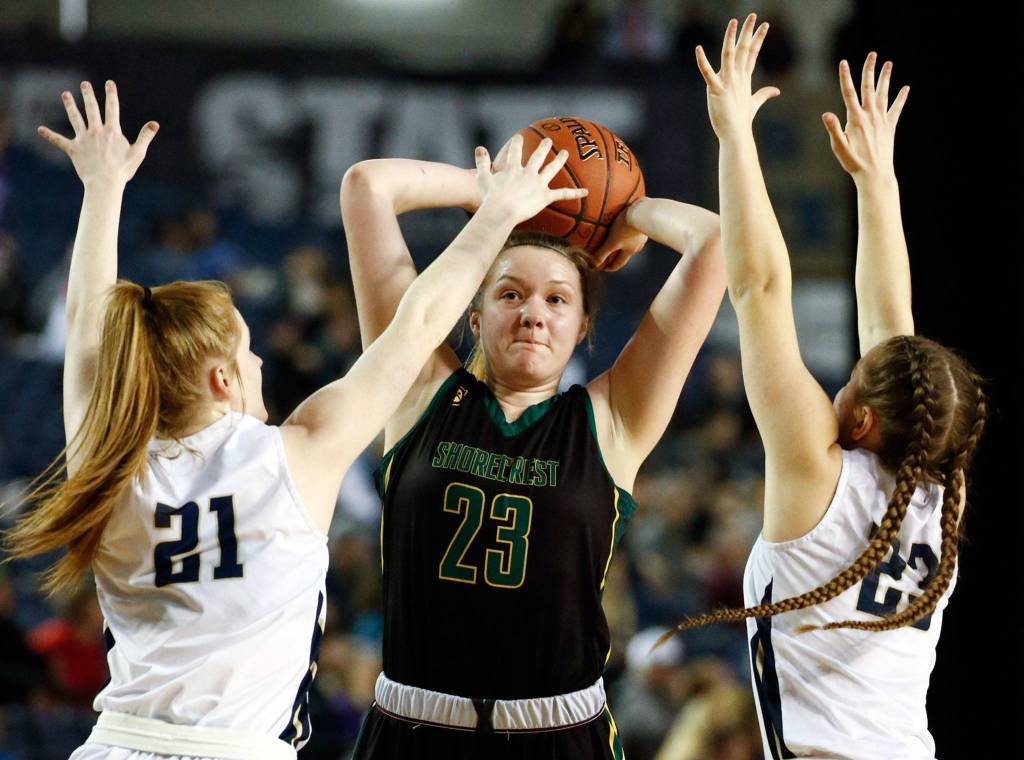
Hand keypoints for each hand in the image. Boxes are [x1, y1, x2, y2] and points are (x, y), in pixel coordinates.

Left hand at [37, 80, 157, 187]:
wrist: (105, 183)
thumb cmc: (123, 170)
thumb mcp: (138, 153)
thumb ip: (145, 136)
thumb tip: (155, 124)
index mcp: (112, 131)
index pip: (112, 108)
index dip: (111, 94)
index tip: (109, 83)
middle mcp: (96, 131)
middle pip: (91, 109)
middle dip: (88, 95)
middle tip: (84, 84)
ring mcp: (83, 139)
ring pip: (75, 118)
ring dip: (70, 105)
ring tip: (65, 94)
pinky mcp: (73, 149)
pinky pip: (60, 141)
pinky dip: (50, 135)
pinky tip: (40, 129)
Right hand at [474, 134, 587, 223]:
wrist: (501, 210)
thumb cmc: (490, 197)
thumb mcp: (483, 177)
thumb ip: (482, 162)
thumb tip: (479, 147)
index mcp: (513, 168)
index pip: (515, 152)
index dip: (517, 144)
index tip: (519, 137)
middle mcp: (528, 173)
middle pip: (537, 157)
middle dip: (543, 147)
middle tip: (548, 141)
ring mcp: (538, 184)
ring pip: (552, 169)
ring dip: (559, 161)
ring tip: (565, 154)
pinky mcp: (545, 196)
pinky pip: (563, 194)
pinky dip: (575, 193)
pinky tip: (586, 192)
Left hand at [593, 201, 647, 270]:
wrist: (642, 212)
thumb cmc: (627, 228)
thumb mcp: (613, 242)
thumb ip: (603, 253)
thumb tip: (594, 265)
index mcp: (630, 251)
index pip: (619, 263)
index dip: (611, 267)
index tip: (604, 268)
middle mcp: (637, 245)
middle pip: (626, 254)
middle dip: (617, 256)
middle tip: (608, 255)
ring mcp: (641, 235)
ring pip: (632, 242)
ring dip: (625, 244)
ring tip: (617, 239)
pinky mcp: (643, 224)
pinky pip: (635, 231)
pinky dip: (629, 232)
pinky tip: (627, 226)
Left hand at [695, 14, 779, 139]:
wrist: (735, 134)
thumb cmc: (742, 120)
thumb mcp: (754, 103)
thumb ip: (764, 94)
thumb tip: (776, 91)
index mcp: (744, 78)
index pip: (752, 53)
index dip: (758, 39)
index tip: (764, 25)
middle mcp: (737, 77)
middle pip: (744, 49)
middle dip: (748, 32)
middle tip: (753, 15)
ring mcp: (727, 82)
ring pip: (729, 55)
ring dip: (731, 38)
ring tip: (734, 22)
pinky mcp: (716, 90)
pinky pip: (707, 73)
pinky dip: (702, 61)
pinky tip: (698, 49)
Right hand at [822, 54, 908, 180]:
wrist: (875, 175)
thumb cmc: (854, 163)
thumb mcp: (839, 147)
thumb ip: (834, 129)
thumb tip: (825, 114)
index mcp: (856, 119)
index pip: (848, 93)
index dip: (845, 77)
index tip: (844, 62)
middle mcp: (870, 115)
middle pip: (869, 87)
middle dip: (869, 70)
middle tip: (872, 54)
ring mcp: (882, 120)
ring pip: (883, 94)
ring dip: (885, 78)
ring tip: (888, 63)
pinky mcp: (890, 127)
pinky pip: (896, 109)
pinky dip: (901, 98)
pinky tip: (905, 88)